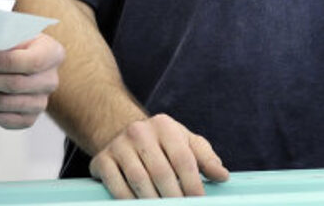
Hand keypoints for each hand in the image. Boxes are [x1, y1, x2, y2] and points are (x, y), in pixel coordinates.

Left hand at [0, 33, 64, 128]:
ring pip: (3, 103)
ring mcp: (41, 103)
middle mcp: (50, 80)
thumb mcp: (9, 34)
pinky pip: (1, 119)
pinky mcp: (28, 119)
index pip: (32, 61)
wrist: (10, 66)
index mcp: (52, 53)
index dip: (5, 62)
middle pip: (13, 84)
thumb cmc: (9, 44)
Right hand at [89, 113, 228, 197]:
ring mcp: (118, 145)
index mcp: (164, 126)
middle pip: (161, 172)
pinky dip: (129, 201)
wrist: (120, 134)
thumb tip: (222, 176)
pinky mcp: (102, 160)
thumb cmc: (160, 144)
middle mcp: (139, 132)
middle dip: (175, 198)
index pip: (183, 158)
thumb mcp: (184, 142)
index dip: (193, 184)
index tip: (199, 201)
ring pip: (139, 181)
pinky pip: (117, 186)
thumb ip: (205, 158)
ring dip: (153, 202)